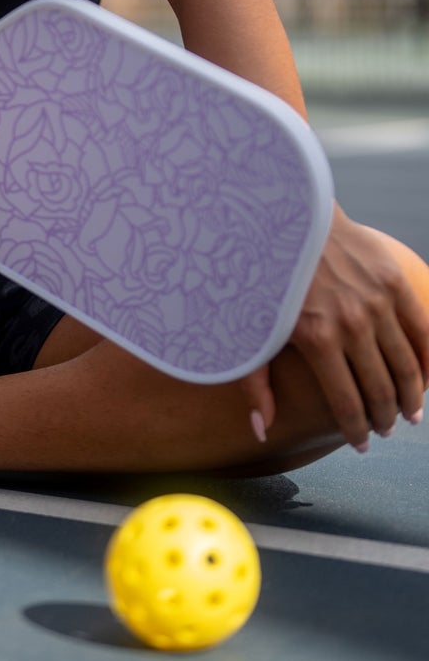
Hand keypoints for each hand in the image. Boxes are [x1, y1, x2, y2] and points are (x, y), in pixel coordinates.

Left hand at [243, 208, 428, 451]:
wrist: (285, 215)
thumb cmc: (261, 275)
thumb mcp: (248, 328)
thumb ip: (256, 382)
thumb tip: (262, 431)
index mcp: (316, 339)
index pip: (347, 403)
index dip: (357, 431)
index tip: (362, 446)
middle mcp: (351, 323)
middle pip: (380, 389)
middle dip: (385, 418)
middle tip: (386, 429)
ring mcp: (376, 300)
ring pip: (406, 364)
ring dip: (412, 396)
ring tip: (410, 413)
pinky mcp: (392, 279)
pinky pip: (421, 328)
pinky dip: (428, 357)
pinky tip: (426, 376)